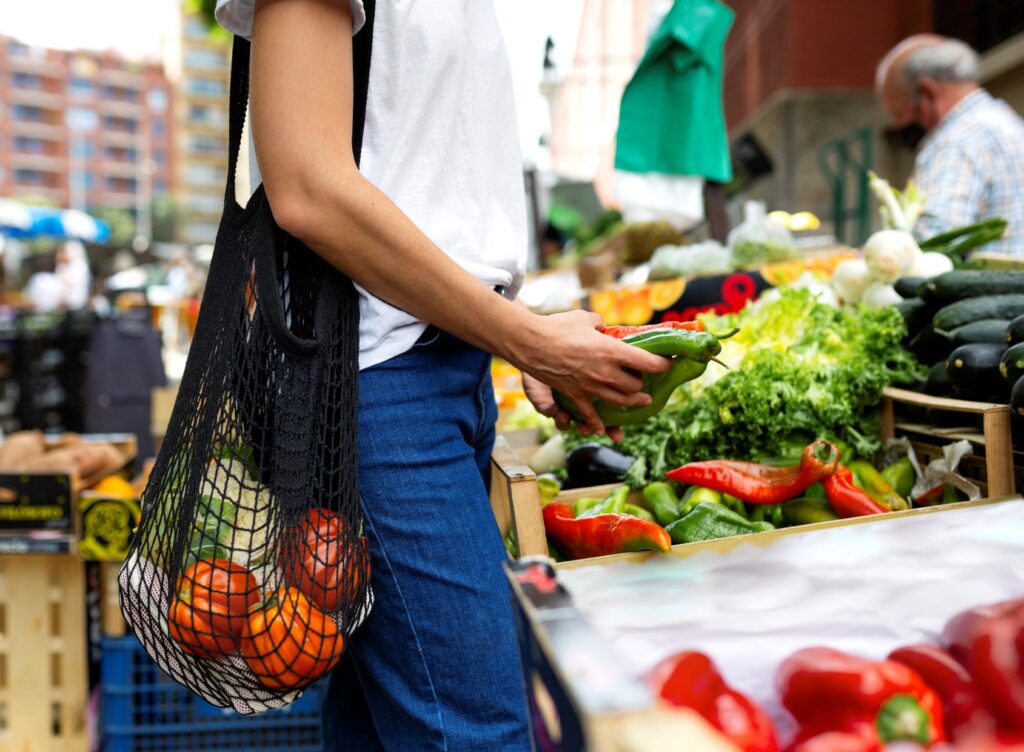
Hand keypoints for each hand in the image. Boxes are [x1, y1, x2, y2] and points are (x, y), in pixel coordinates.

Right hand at [508, 310, 669, 437]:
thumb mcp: (585, 318)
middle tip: (646, 378)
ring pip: (620, 401)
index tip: (668, 364)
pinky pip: (590, 415)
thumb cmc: (558, 326)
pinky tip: (604, 429)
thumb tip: (603, 328)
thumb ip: (600, 324)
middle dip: (643, 383)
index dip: (663, 365)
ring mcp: (590, 387)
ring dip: (633, 402)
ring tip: (641, 401)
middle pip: (635, 386)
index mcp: (612, 351)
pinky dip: (597, 424)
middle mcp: (605, 372)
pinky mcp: (575, 396)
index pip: (649, 363)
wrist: (530, 342)